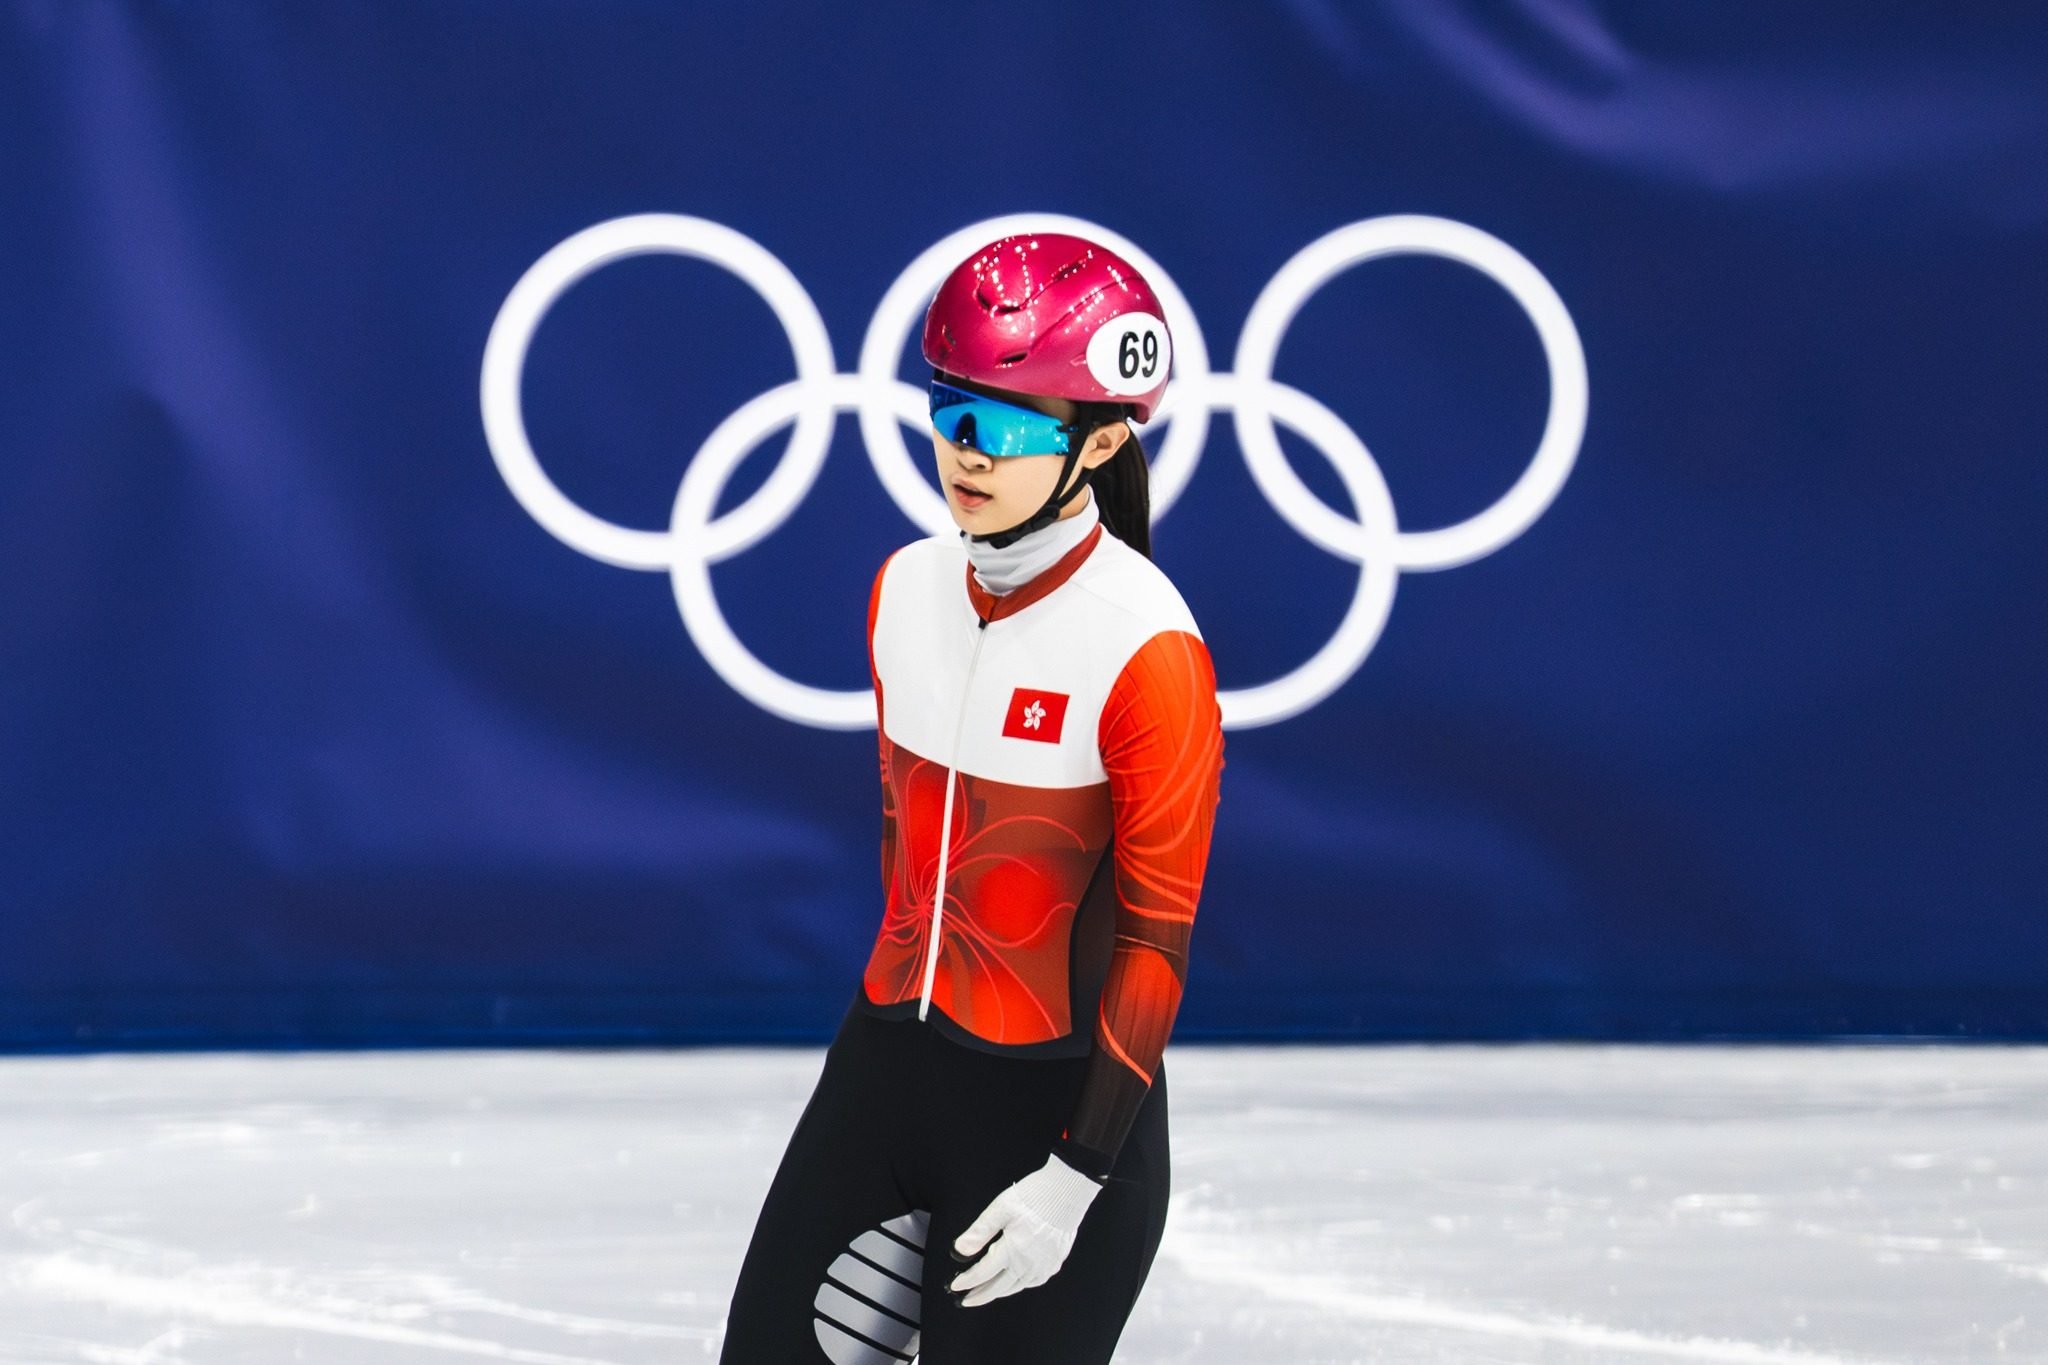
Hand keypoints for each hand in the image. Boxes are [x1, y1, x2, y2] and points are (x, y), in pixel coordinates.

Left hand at [948, 1153, 1104, 1306]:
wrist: (1067, 1192)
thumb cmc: (1035, 1196)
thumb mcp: (1001, 1208)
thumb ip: (980, 1231)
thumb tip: (960, 1249)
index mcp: (1012, 1251)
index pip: (983, 1273)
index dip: (967, 1281)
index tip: (955, 1286)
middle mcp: (1028, 1264)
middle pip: (999, 1288)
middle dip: (980, 1296)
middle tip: (966, 1300)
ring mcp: (1043, 1266)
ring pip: (1016, 1287)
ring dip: (999, 1292)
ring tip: (987, 1293)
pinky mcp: (1054, 1263)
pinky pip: (1032, 1281)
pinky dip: (1019, 1285)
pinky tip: (1014, 1281)